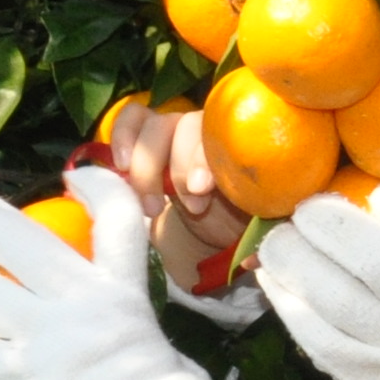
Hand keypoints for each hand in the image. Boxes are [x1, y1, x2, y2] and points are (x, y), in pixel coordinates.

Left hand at [0, 164, 213, 379]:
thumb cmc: (139, 375)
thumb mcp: (140, 310)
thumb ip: (113, 266)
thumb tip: (83, 201)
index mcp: (119, 287)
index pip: (117, 215)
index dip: (94, 183)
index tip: (74, 179)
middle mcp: (79, 305)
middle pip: (0, 229)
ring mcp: (40, 343)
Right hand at [101, 100, 255, 310]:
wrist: (222, 214)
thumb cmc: (241, 214)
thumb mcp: (256, 226)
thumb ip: (258, 237)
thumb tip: (252, 260)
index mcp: (240, 143)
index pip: (223, 135)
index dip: (204, 158)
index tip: (200, 188)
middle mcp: (209, 128)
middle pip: (188, 126)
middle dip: (181, 167)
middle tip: (191, 206)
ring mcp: (179, 126)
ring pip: (158, 125)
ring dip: (148, 165)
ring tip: (152, 205)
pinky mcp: (151, 133)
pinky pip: (133, 118)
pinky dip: (122, 135)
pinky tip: (121, 165)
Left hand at [260, 185, 379, 379]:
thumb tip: (349, 181)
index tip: (379, 192)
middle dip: (335, 227)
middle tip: (307, 209)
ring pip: (340, 301)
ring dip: (297, 261)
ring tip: (278, 240)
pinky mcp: (358, 372)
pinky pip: (314, 334)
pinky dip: (285, 300)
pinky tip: (271, 277)